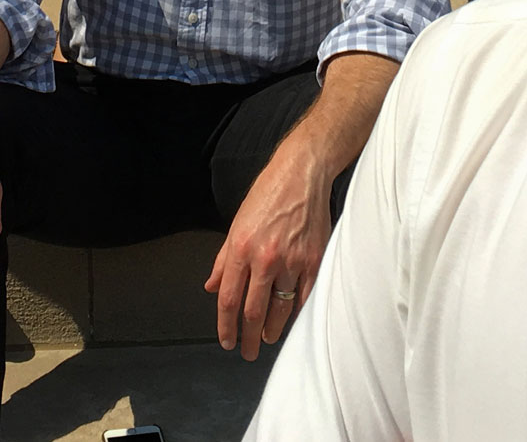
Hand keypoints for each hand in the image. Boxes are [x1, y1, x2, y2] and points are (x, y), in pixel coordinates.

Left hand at [204, 145, 330, 359]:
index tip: (226, 341)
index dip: (225, 326)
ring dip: (271, 330)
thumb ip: (223, 260)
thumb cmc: (268, 194)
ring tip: (266, 339)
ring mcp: (292, 261)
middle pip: (253, 311)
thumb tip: (211, 286)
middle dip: (248, 338)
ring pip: (280, 309)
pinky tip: (291, 320)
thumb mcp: (236, 223)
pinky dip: (296, 313)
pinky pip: (304, 297)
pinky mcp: (314, 260)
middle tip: (247, 352)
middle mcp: (265, 258)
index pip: (228, 299)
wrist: (301, 174)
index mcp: (241, 248)